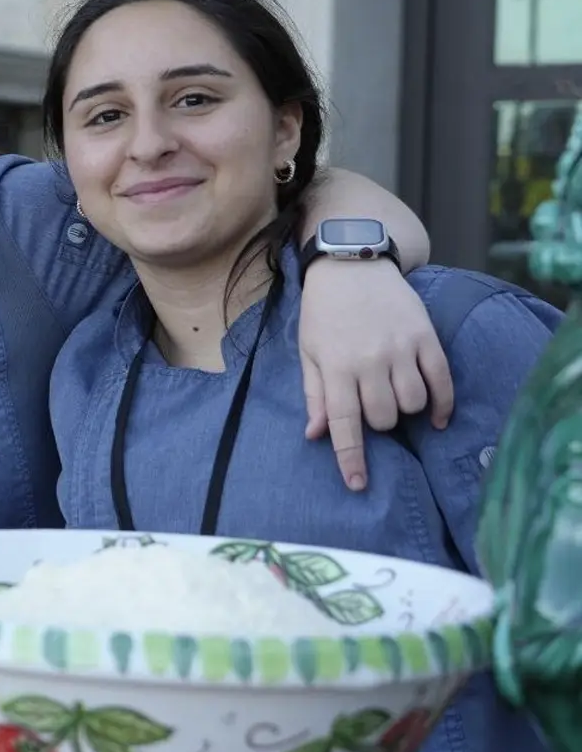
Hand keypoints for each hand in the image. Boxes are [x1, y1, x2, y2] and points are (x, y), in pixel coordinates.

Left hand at [298, 259, 453, 489]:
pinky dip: (442, 405)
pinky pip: (442, 382)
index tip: (357, 485)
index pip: (345, 424)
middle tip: (370, 406)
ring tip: (393, 395)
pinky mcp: (426, 338)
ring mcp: (401, 349)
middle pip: (384, 418)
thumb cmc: (324, 314)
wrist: (352, 266)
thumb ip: (315, 395)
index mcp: (336, 366)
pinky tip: (436, 417)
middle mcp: (370, 361)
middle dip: (378, 424)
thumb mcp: (309, 352)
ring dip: (405, 411)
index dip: (351, 458)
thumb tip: (316, 435)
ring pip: (413, 404)